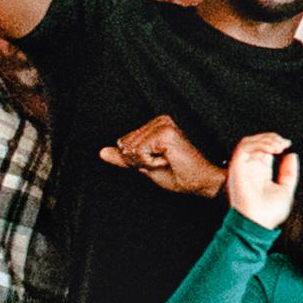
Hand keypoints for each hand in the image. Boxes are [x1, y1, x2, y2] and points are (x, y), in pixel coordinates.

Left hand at [102, 115, 224, 198]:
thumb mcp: (145, 165)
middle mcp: (160, 121)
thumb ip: (124, 157)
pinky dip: (150, 162)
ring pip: (132, 148)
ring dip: (146, 161)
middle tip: (164, 162)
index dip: (136, 158)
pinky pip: (140, 151)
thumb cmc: (180, 175)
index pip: (124, 141)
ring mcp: (163, 125)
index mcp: (156, 125)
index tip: (159, 161)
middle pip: (125, 143)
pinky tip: (168, 160)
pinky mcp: (165, 133)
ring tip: (167, 161)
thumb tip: (102, 152)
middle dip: (140, 159)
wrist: (200, 182)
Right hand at [217, 132, 298, 227]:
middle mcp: (250, 169)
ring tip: (279, 145)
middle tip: (284, 142)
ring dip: (265, 139)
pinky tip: (272, 148)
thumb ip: (289, 172)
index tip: (288, 144)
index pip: (265, 151)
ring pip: (249, 142)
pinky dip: (259, 144)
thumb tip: (292, 155)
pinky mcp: (236, 168)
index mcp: (260, 173)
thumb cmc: (268, 214)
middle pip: (256, 143)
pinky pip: (244, 148)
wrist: (258, 224)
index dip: (275, 143)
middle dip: (271, 138)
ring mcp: (243, 168)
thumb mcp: (286, 189)